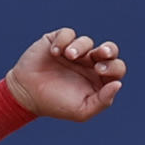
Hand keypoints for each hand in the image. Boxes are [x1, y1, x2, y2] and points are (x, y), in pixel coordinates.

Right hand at [3, 27, 123, 122]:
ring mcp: (74, 52)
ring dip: (80, 47)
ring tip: (68, 56)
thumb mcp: (81, 111)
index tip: (99, 71)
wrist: (26, 95)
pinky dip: (63, 40)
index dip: (113, 67)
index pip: (116, 68)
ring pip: (87, 41)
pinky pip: (67, 33)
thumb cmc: (55, 105)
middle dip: (108, 49)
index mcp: (99, 79)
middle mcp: (89, 64)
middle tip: (99, 54)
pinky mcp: (58, 41)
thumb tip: (118, 84)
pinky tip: (54, 53)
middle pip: (109, 50)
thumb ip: (103, 101)